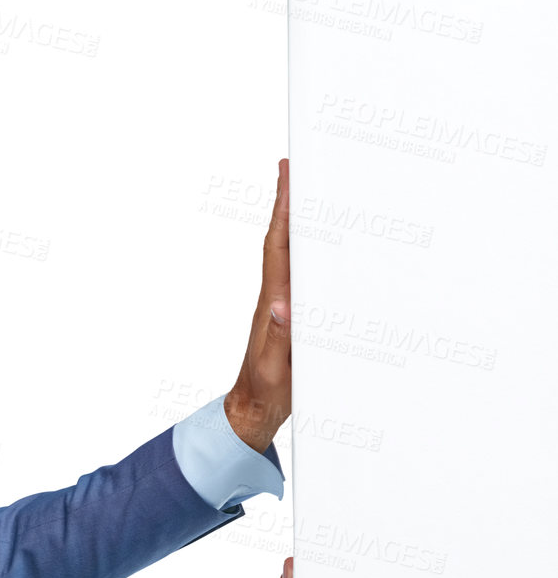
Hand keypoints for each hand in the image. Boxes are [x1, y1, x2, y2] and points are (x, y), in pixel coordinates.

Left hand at [224, 158, 290, 452]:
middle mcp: (278, 296)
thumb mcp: (275, 366)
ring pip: (295, 255)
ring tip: (312, 192)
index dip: (283, 209)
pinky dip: (312, 253)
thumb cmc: (265, 390)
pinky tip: (321, 244)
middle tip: (298, 167)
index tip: (287, 174)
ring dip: (301, 224)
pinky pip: (304, 275)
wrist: (255, 410)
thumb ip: (278, 338)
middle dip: (292, 203)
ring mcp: (285, 304)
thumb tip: (281, 306)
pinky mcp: (293, 316)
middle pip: (286, 240)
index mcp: (274, 301)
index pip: (278, 246)